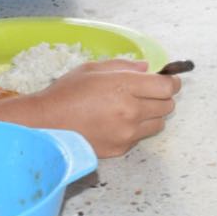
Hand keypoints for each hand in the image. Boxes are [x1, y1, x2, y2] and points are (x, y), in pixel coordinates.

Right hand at [29, 59, 181, 156]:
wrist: (45, 124)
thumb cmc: (66, 93)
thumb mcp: (93, 68)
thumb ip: (124, 66)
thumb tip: (146, 68)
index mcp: (124, 87)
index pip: (167, 87)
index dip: (171, 82)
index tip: (168, 80)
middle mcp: (130, 111)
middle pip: (168, 106)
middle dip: (161, 97)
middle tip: (147, 93)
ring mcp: (126, 133)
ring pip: (158, 124)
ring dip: (151, 115)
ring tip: (130, 109)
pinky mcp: (120, 149)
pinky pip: (139, 137)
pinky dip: (135, 130)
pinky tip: (115, 123)